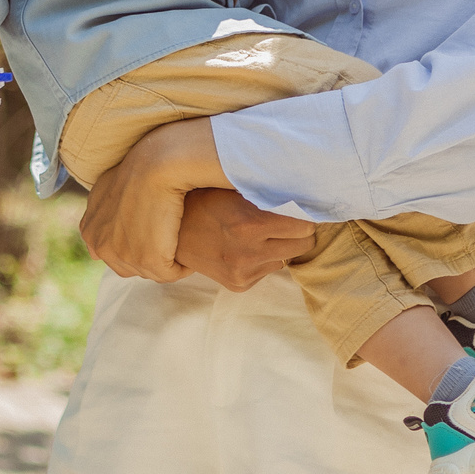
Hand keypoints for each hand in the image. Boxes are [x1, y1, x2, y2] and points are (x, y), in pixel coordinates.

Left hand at [78, 118, 234, 281]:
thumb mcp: (110, 187)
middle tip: (170, 233)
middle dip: (152, 254)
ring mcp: (122, 255)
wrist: (159, 162)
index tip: (154, 226)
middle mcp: (99, 245)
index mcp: (90, 230)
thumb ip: (105, 209)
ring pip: (151, 270)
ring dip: (168, 259)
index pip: (113, 252)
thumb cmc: (142, 167)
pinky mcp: (148, 260)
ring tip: (181, 238)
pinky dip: (182, 265)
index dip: (138, 242)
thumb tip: (109, 222)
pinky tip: (190, 247)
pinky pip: (170, 273)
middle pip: (131, 265)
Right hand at [174, 188, 314, 289]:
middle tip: (284, 220)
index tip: (298, 207)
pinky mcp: (238, 285)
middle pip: (303, 245)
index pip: (304, 225)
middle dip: (298, 232)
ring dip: (278, 246)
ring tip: (255, 233)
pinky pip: (268, 270)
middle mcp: (248, 252)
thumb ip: (266, 192)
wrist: (169, 232)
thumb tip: (302, 188)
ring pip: (286, 258)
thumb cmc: (204, 200)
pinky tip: (242, 247)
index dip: (303, 214)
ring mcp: (242, 272)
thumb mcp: (233, 189)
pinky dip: (262, 259)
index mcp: (249, 224)